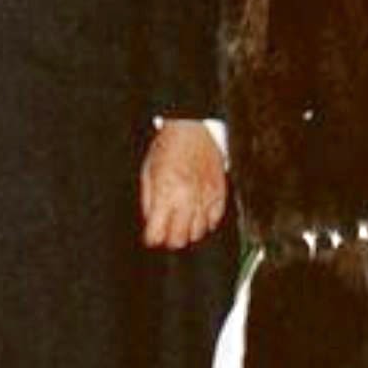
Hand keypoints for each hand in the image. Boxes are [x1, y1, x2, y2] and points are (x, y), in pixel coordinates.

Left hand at [140, 120, 226, 249]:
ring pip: (198, 234)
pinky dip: (206, 222)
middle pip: (178, 240)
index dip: (151, 238)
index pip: (157, 235)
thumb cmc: (168, 146)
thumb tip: (151, 222)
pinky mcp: (219, 193)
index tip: (151, 235)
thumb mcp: (147, 172)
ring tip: (182, 222)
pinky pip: (214, 221)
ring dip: (187, 231)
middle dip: (169, 238)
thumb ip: (148, 201)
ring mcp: (205, 197)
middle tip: (165, 231)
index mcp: (165, 194)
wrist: (192, 127)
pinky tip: (198, 214)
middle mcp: (187, 199)